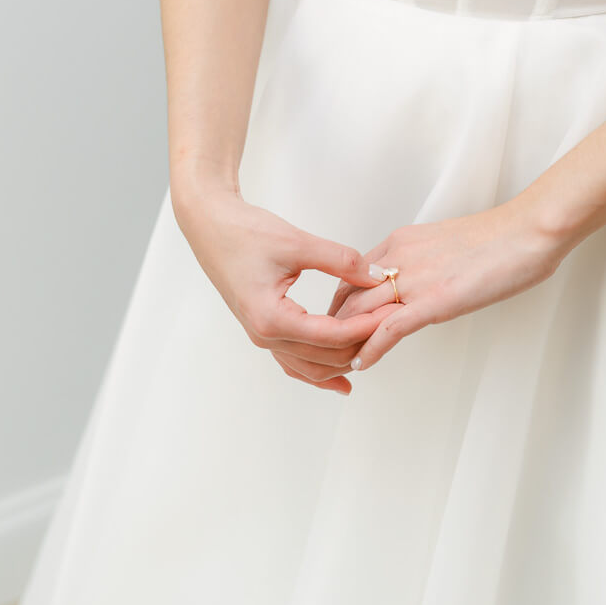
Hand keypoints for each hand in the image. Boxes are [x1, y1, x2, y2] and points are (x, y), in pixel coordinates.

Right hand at [173, 176, 389, 393]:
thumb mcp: (298, 243)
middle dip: (363, 342)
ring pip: (311, 367)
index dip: (368, 325)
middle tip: (395, 322)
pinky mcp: (264, 329)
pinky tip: (343, 379)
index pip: (332, 335)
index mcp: (272, 318)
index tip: (394, 312)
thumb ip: (341, 261)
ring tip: (378, 346)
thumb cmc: (244, 232)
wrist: (211, 225)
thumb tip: (378, 276)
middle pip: (326, 356)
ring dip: (345, 360)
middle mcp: (265, 335)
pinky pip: (295, 362)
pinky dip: (320, 371)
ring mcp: (262, 336)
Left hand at [326, 196, 569, 370]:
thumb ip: (424, 263)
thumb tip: (420, 283)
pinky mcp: (435, 301)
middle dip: (333, 327)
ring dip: (346, 343)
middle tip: (326, 353)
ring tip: (337, 365)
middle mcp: (399, 258)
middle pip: (348, 297)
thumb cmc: (500, 238)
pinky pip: (390, 329)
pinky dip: (370, 349)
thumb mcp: (447, 244)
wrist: (529, 230)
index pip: (352, 277)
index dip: (340, 305)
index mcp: (401, 243)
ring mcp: (415, 280)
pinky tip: (361, 364)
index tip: (336, 324)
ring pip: (362, 314)